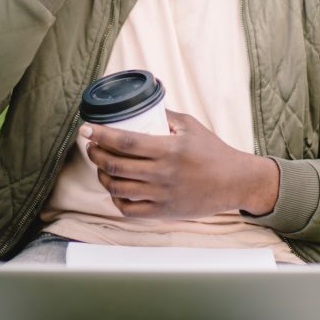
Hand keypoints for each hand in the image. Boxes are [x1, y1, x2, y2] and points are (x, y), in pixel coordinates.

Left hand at [82, 110, 279, 218]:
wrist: (234, 182)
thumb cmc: (213, 151)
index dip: (101, 135)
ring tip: (101, 165)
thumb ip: (164, 116)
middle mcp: (163, 174)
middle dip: (95, 154)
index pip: (125, 142)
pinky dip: (116, 199)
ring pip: (118, 188)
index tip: (86, 129)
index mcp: (169, 149)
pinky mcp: (163, 212)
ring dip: (102, 175)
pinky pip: (129, 210)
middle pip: (115, 165)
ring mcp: (161, 195)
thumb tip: (139, 107)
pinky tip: (115, 188)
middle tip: (91, 145)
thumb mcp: (190, 126)